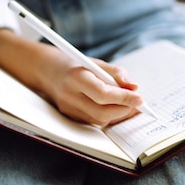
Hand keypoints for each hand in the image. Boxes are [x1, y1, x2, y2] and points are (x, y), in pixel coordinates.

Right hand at [0, 29, 142, 125]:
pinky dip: (107, 117)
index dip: (123, 98)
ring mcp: (67, 108)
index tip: (140, 98)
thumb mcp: (94, 62)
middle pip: (102, 113)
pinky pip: (93, 121)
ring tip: (128, 105)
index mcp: (76, 78)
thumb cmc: (73, 64)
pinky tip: (114, 109)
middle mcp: (69, 96)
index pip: (103, 94)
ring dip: (118, 115)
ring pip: (99, 121)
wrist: (45, 70)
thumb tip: (135, 87)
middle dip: (124, 111)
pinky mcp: (69, 116)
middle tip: (137, 104)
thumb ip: (116, 73)